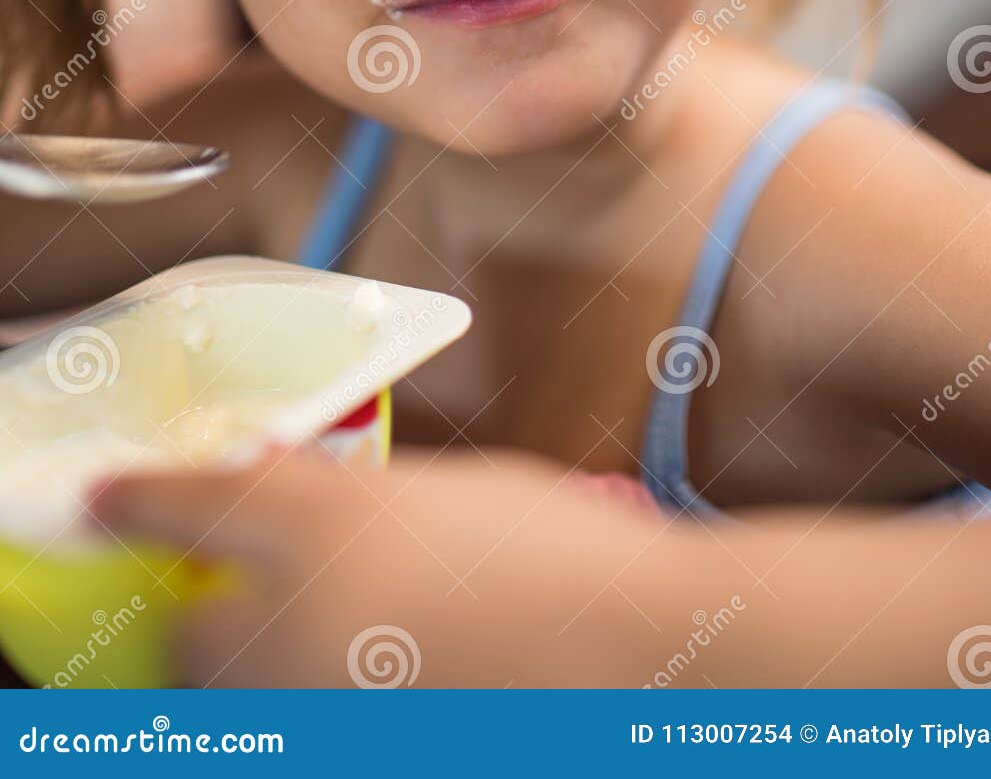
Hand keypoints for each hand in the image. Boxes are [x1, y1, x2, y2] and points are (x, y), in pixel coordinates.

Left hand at [89, 443, 669, 687]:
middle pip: (195, 635)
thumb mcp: (448, 490)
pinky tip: (386, 677)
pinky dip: (323, 701)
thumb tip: (289, 488)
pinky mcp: (353, 749)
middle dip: (211, 617)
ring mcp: (320, 707)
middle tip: (247, 598)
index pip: (188, 504)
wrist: (636, 657)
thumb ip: (353, 492)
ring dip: (265, 671)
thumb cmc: (560, 554)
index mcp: (319, 525)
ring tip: (343, 644)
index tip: (107, 499)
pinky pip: (306, 726)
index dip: (139, 498)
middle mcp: (294, 624)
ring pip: (244, 700)